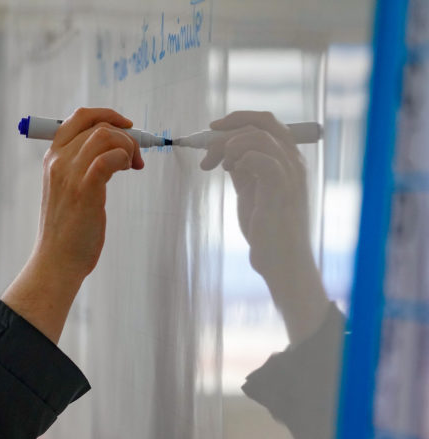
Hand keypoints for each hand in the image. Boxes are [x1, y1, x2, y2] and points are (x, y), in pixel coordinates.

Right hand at [2, 107, 143, 342]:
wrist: (56, 261)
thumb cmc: (65, 232)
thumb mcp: (65, 192)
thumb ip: (79, 169)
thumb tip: (111, 153)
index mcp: (52, 160)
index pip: (78, 118)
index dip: (106, 115)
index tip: (126, 125)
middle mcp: (59, 162)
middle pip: (96, 124)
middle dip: (124, 133)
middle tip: (136, 157)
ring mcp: (71, 174)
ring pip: (106, 136)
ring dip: (127, 146)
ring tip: (133, 166)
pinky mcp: (86, 189)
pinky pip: (110, 157)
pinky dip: (124, 157)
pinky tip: (128, 170)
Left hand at [201, 111, 328, 343]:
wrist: (280, 259)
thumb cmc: (266, 229)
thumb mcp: (251, 191)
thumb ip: (243, 170)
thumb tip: (226, 152)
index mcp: (287, 160)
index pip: (267, 123)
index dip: (239, 119)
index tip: (212, 128)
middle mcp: (293, 162)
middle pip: (264, 122)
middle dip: (230, 128)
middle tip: (206, 147)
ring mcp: (290, 174)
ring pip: (259, 137)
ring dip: (229, 146)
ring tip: (218, 167)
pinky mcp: (281, 189)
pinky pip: (261, 158)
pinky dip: (240, 158)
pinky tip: (230, 172)